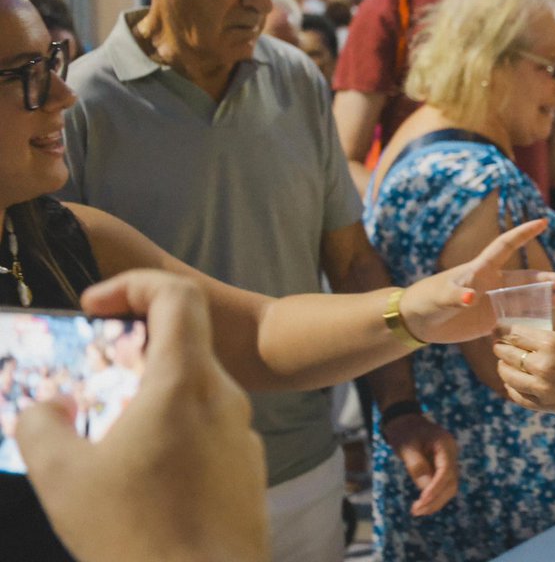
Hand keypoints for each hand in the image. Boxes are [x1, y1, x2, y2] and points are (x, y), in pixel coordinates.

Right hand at [20, 270, 268, 561]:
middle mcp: (225, 397)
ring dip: (149, 393)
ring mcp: (242, 432)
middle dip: (130, 348)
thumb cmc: (136, 535)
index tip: (95, 307)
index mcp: (185, 382)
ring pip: (194, 388)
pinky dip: (173, 427)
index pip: (177, 294)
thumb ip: (42, 426)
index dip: (134, 284)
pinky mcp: (247, 466)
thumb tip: (48, 407)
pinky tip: (141, 471)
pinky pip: (208, 427)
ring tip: (107, 432)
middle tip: (89, 376)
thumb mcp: (63, 478)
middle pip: (182, 342)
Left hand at [379, 414, 457, 516]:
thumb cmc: (404, 432)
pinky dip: (433, 497)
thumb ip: (417, 466)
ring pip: (449, 487)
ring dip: (435, 501)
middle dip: (435, 499)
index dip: (436, 488)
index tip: (423, 500)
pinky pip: (442, 486)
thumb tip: (425, 489)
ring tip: (417, 511)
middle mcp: (451, 454)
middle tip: (416, 511)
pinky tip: (421, 505)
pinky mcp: (442, 468)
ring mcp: (448, 461)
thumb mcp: (406, 446)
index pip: (446, 471)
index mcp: (445, 444)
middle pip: (451, 483)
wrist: (405, 422)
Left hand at [402, 220, 554, 343]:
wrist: (419, 320)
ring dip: (549, 298)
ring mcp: (495, 301)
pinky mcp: (493, 320)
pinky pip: (519, 317)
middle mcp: (493, 283)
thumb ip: (454, 296)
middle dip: (550, 279)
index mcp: (480, 269)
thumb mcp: (439, 297)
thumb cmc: (426, 300)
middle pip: (527, 278)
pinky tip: (553, 321)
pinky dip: (536, 318)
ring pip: (528, 298)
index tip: (542, 222)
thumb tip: (471, 297)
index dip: (523, 234)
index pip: (505, 246)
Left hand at [492, 327, 554, 423]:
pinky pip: (518, 396)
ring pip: (507, 375)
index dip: (504, 329)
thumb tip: (536, 342)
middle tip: (498, 343)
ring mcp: (542, 389)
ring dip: (503, 367)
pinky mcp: (545, 406)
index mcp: (553, 344)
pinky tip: (513, 382)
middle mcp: (543, 365)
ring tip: (504, 362)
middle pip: (507, 353)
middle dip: (500, 346)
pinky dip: (512, 387)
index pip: (516, 333)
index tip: (499, 327)